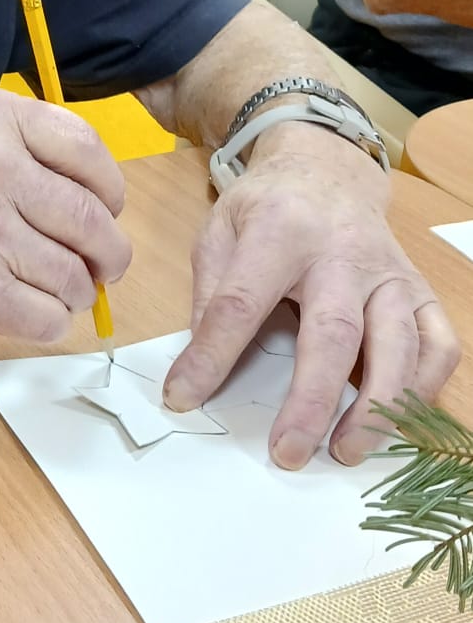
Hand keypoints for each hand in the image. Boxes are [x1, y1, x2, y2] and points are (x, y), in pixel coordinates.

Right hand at [0, 84, 130, 339]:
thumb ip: (14, 143)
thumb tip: (82, 194)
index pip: (89, 154)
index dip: (109, 191)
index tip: (103, 210)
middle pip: (93, 222)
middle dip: (106, 254)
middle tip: (98, 266)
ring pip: (75, 277)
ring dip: (74, 293)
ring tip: (52, 291)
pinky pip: (46, 318)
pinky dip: (46, 323)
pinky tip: (24, 312)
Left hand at [162, 133, 459, 469]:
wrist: (328, 169)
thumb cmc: (269, 208)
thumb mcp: (220, 230)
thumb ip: (211, 293)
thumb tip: (199, 366)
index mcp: (279, 231)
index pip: (241, 301)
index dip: (211, 356)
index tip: (184, 398)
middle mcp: (342, 252)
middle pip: (333, 332)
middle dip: (311, 401)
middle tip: (287, 453)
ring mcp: (388, 272)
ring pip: (397, 344)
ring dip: (376, 407)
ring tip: (345, 452)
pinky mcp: (419, 289)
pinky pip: (438, 343)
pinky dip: (423, 389)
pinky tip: (397, 421)